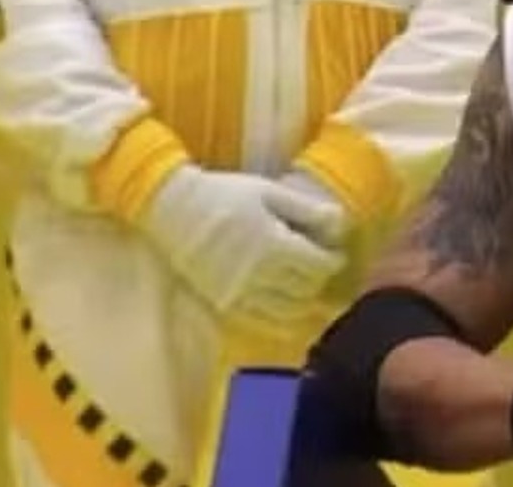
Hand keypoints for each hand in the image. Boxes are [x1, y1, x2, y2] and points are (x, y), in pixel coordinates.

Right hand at [139, 165, 346, 338]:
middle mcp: (257, 274)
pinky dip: (280, 319)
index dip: (334, 260)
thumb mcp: (269, 192)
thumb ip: (307, 210)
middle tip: (321, 267)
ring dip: (304, 301)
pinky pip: (261, 321)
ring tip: (306, 287)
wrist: (170, 207)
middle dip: (320, 278)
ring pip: (287, 310)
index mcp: (272, 244)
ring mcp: (238, 292)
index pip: (318, 265)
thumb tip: (342, 223)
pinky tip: (286, 307)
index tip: (336, 253)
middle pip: (306, 289)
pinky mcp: (222, 302)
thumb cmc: (223, 194)